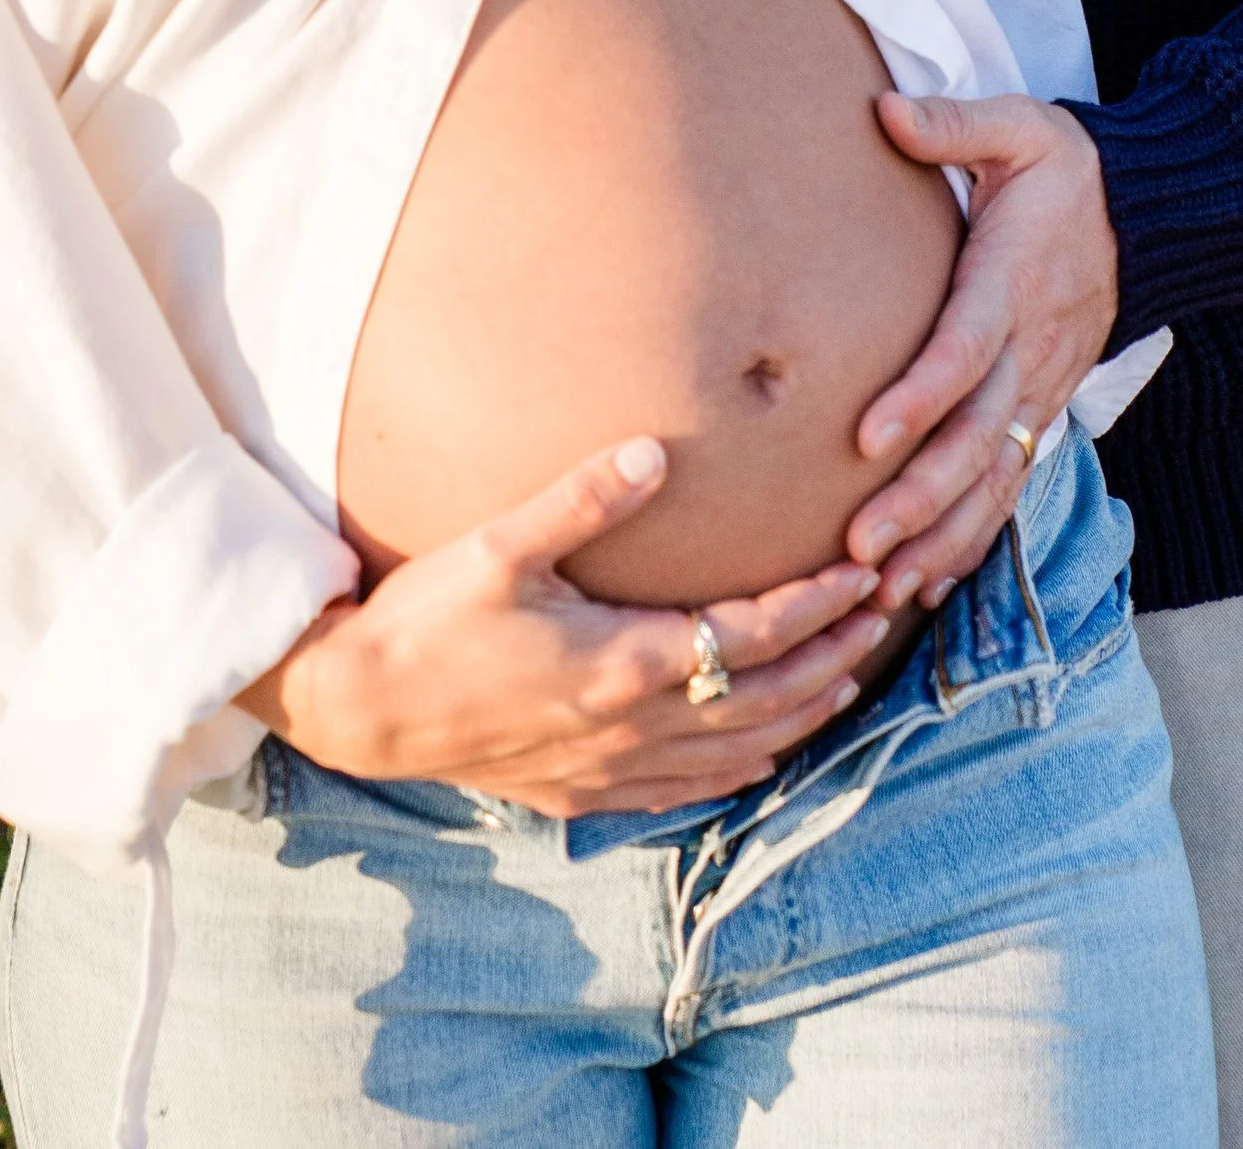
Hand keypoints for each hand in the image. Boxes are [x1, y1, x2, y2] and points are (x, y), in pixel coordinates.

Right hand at [239, 435, 894, 815]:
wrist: (361, 710)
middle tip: (881, 616)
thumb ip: (582, 496)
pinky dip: (743, 767)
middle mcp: (632, 727)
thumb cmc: (427, 618)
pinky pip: (690, 791)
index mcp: (623, 663)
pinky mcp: (585, 794)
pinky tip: (760, 753)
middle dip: (831, 657)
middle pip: (764, 701)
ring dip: (801, 714)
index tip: (861, 572)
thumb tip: (657, 447)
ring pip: (739, 753)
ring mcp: (611, 769)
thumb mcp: (499, 543)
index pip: (749, 636)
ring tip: (845, 677)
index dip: (813, 605)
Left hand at [842, 94, 1118, 614]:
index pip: (964, 350)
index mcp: (1012, 283)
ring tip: (883, 587)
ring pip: (994, 480)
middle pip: (977, 439)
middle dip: (918, 498)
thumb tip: (884, 113)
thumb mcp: (1021, 125)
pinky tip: (928, 584)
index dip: (919, 397)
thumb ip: (955, 124)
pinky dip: (973, 539)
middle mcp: (1030, 350)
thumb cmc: (1068, 169)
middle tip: (858, 546)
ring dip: (941, 537)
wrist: (1149, 214)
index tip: (865, 439)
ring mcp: (1042, 388)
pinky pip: (1009, 485)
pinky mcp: (1043, 408)